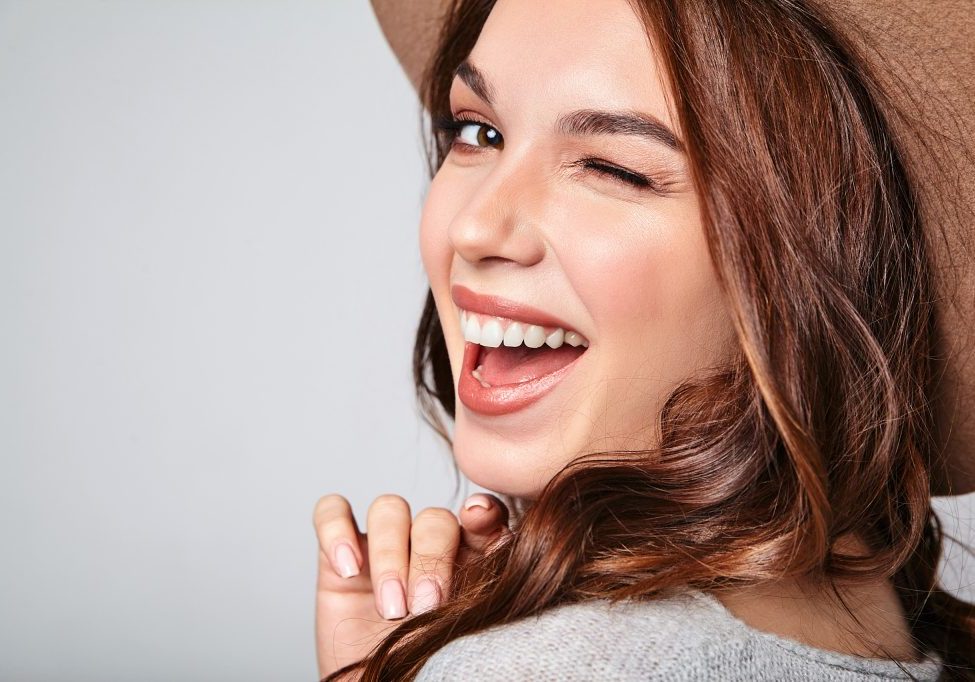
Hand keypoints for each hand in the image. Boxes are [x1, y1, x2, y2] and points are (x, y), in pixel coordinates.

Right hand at [313, 492, 509, 679]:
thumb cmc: (431, 670)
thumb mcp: (464, 634)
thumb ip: (484, 587)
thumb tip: (509, 543)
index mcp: (471, 558)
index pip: (482, 517)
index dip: (483, 512)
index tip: (480, 520)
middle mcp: (428, 546)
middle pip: (433, 519)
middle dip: (430, 559)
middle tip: (426, 606)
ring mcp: (383, 546)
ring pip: (388, 510)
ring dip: (390, 554)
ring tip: (392, 607)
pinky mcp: (338, 555)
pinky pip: (332, 512)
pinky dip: (336, 531)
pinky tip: (348, 569)